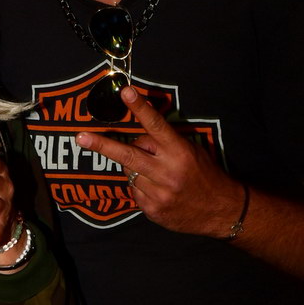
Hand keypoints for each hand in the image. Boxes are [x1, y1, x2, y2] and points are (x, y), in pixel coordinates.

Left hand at [75, 86, 245, 237]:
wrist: (223, 212)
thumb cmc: (204, 174)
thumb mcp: (189, 150)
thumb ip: (162, 143)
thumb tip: (135, 137)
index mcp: (179, 152)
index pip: (155, 125)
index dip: (140, 108)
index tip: (126, 92)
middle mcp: (167, 172)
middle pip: (128, 154)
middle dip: (102, 145)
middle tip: (81, 137)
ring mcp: (159, 193)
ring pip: (128, 171)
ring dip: (134, 167)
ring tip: (155, 172)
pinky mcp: (152, 210)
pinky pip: (133, 190)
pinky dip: (140, 186)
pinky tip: (158, 189)